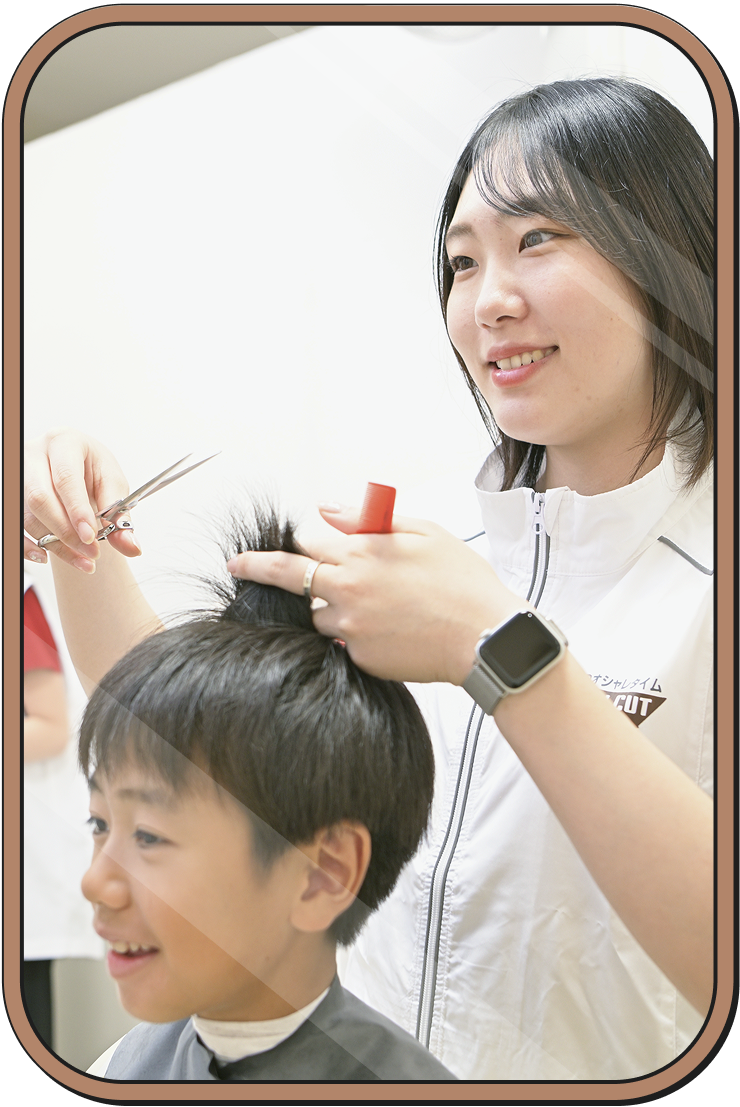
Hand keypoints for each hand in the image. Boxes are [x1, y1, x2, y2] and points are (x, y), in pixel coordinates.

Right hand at [24, 428, 141, 570]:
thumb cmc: (94, 471)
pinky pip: (15, 526)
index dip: (77, 510)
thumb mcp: (113, 486)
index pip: (66, 478)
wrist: (78, 470)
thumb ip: (120, 515)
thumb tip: (131, 546)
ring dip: (54, 544)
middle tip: (91, 552)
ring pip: (28, 515)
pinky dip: (29, 546)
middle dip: (66, 531)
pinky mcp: (13, 494)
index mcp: (65, 442)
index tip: (91, 536)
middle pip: (40, 497)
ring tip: (83, 560)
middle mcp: (36, 455)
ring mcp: (19, 474)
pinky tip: (48, 555)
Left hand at [227, 503, 520, 684]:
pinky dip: (351, 633)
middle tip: (237, 566)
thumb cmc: (462, 582)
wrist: (485, 637)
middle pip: (291, 578)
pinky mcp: (360, 657)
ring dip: (326, 605)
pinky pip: (341, 642)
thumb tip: (327, 511)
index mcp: (361, 553)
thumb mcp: (423, 532)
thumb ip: (369, 519)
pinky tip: (383, 628)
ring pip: (317, 613)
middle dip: (260, 570)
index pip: (305, 543)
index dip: (289, 542)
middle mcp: (348, 589)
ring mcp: (350, 627)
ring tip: (366, 603)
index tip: (260, 546)